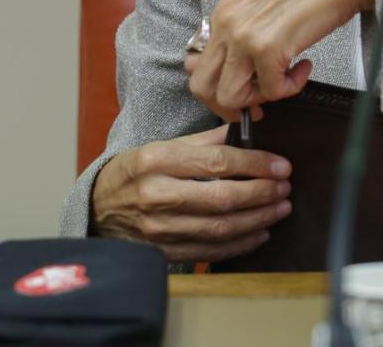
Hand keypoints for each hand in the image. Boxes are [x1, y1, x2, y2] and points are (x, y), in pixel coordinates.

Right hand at [90, 126, 293, 262]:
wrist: (97, 208)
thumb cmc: (133, 173)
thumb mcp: (160, 147)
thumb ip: (203, 141)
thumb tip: (245, 131)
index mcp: (156, 161)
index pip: (217, 162)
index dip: (255, 164)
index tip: (281, 165)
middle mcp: (157, 195)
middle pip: (222, 198)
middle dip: (262, 193)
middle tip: (284, 187)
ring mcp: (159, 228)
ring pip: (220, 228)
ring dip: (258, 219)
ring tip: (280, 207)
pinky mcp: (163, 252)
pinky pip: (210, 251)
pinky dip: (240, 243)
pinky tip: (259, 231)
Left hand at [188, 0, 377, 120]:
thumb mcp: (262, 10)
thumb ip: (245, 36)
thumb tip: (240, 72)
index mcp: (222, 14)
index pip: (195, 66)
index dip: (216, 89)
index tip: (241, 95)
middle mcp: (225, 24)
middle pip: (201, 87)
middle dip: (228, 106)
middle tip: (257, 106)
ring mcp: (243, 37)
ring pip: (228, 97)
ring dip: (260, 99)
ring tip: (285, 80)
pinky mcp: (267, 49)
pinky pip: (271, 91)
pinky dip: (291, 88)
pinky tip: (305, 67)